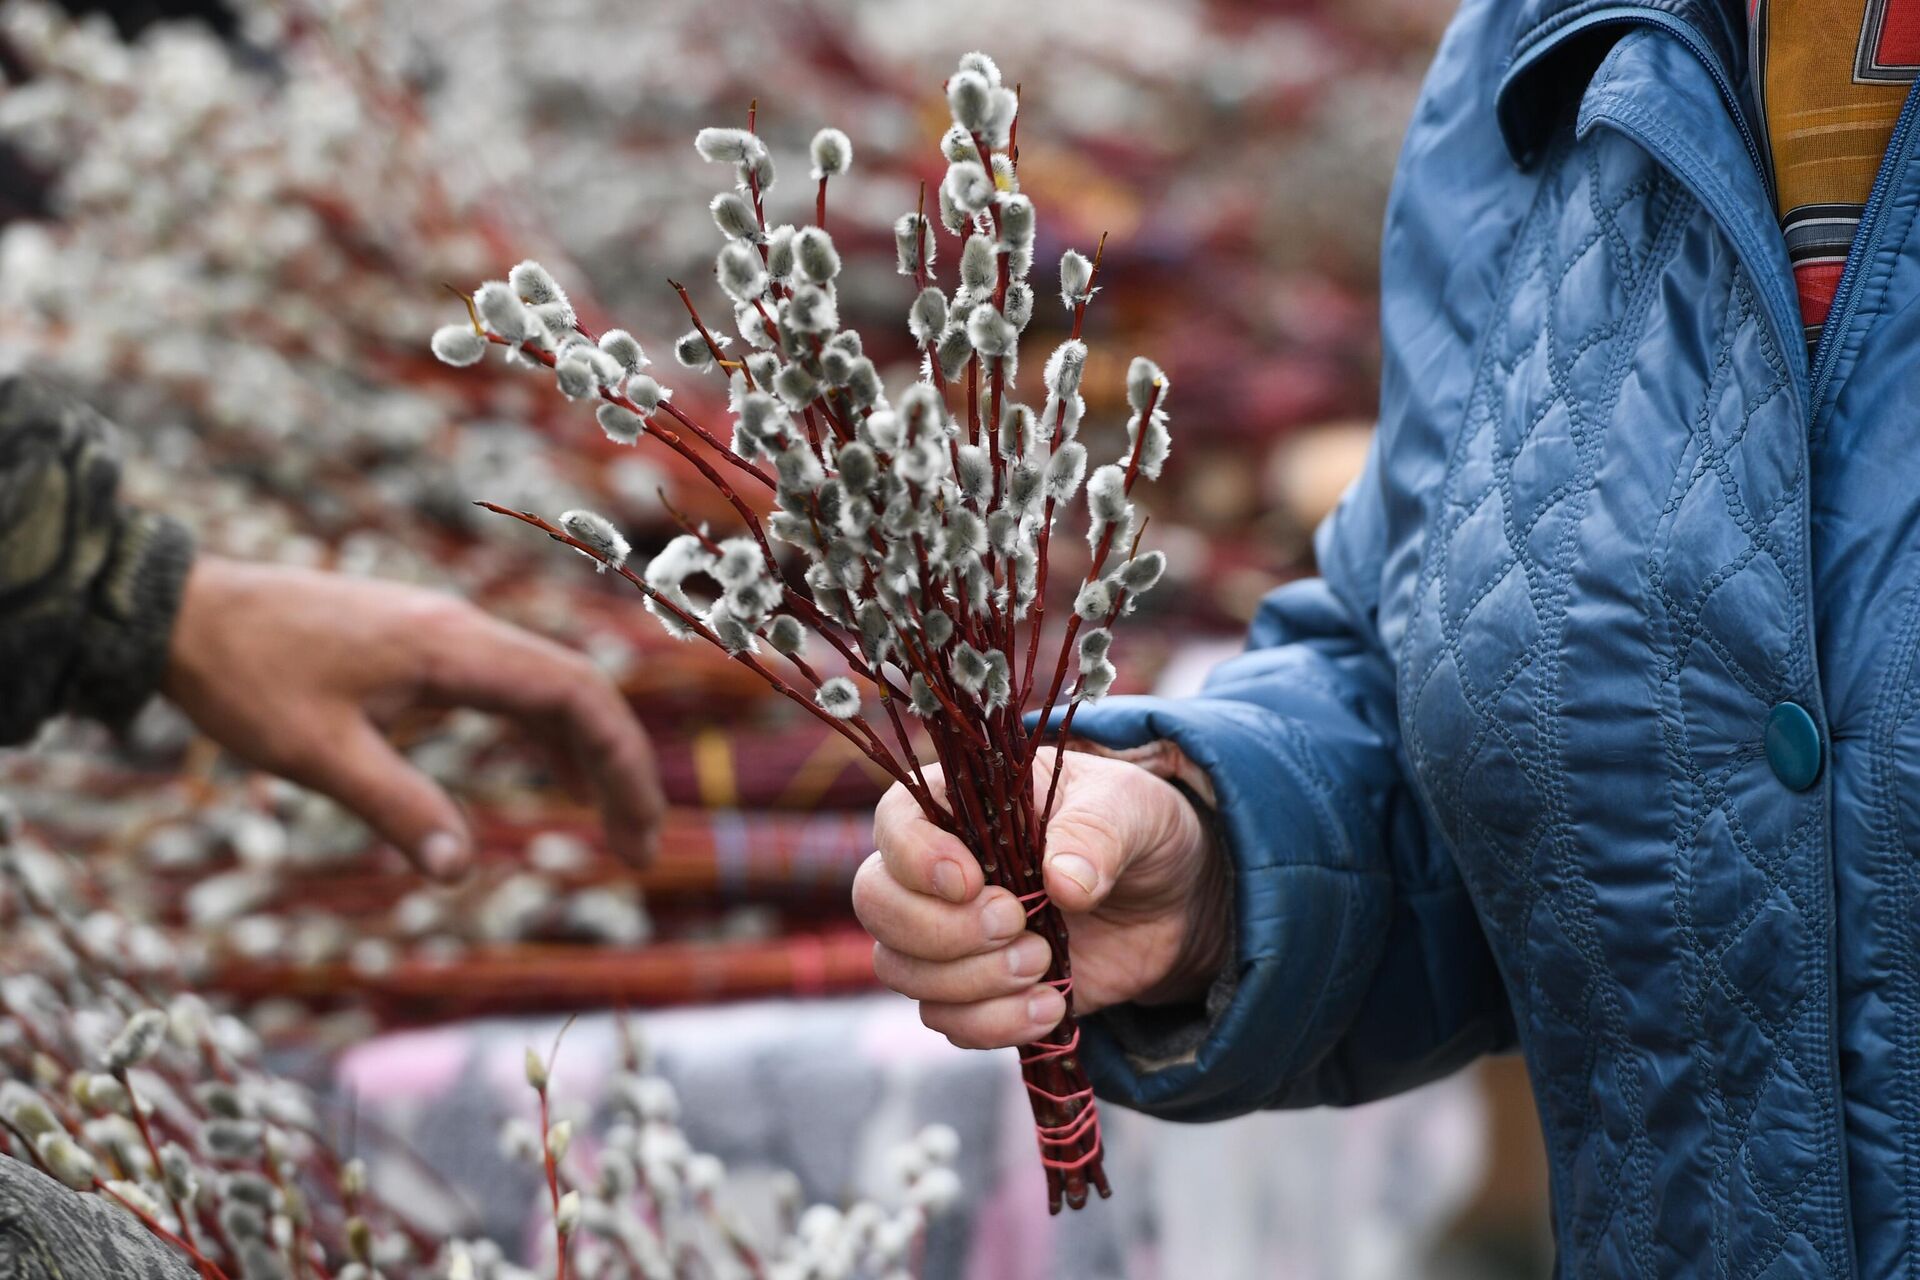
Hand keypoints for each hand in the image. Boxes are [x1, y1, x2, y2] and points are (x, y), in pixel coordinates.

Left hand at [162, 557, 663, 876]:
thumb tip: (460, 872)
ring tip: (611, 826)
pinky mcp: (424, 643)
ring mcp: (446, 632)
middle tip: (639, 848)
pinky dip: (545, 734)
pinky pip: (510, 686)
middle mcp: (463, 630)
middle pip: (578, 691)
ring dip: (587, 753)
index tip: (639, 833)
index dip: (621, 764)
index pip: (575, 696)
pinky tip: (553, 776)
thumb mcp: (314, 754)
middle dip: (620, 769)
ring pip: (548, 687)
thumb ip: (396, 807)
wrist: (184, 608)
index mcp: (453, 648)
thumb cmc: (243, 676)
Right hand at [854, 747, 1228, 1049]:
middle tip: (1018, 924)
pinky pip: (945, 1021)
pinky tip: (1051, 1006)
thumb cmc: (1135, 829)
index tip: (972, 882)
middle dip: (941, 929)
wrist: (1170, 901)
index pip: (894, 822)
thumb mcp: (1132, 809)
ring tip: (1046, 961)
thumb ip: (1098, 832)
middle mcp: (935, 870)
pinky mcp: (975, 991)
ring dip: (971, 981)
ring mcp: (948, 935)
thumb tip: (1063, 881)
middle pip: (877, 903)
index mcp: (961, 803)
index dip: (915, 858)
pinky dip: (994, 1024)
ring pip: (900, 969)